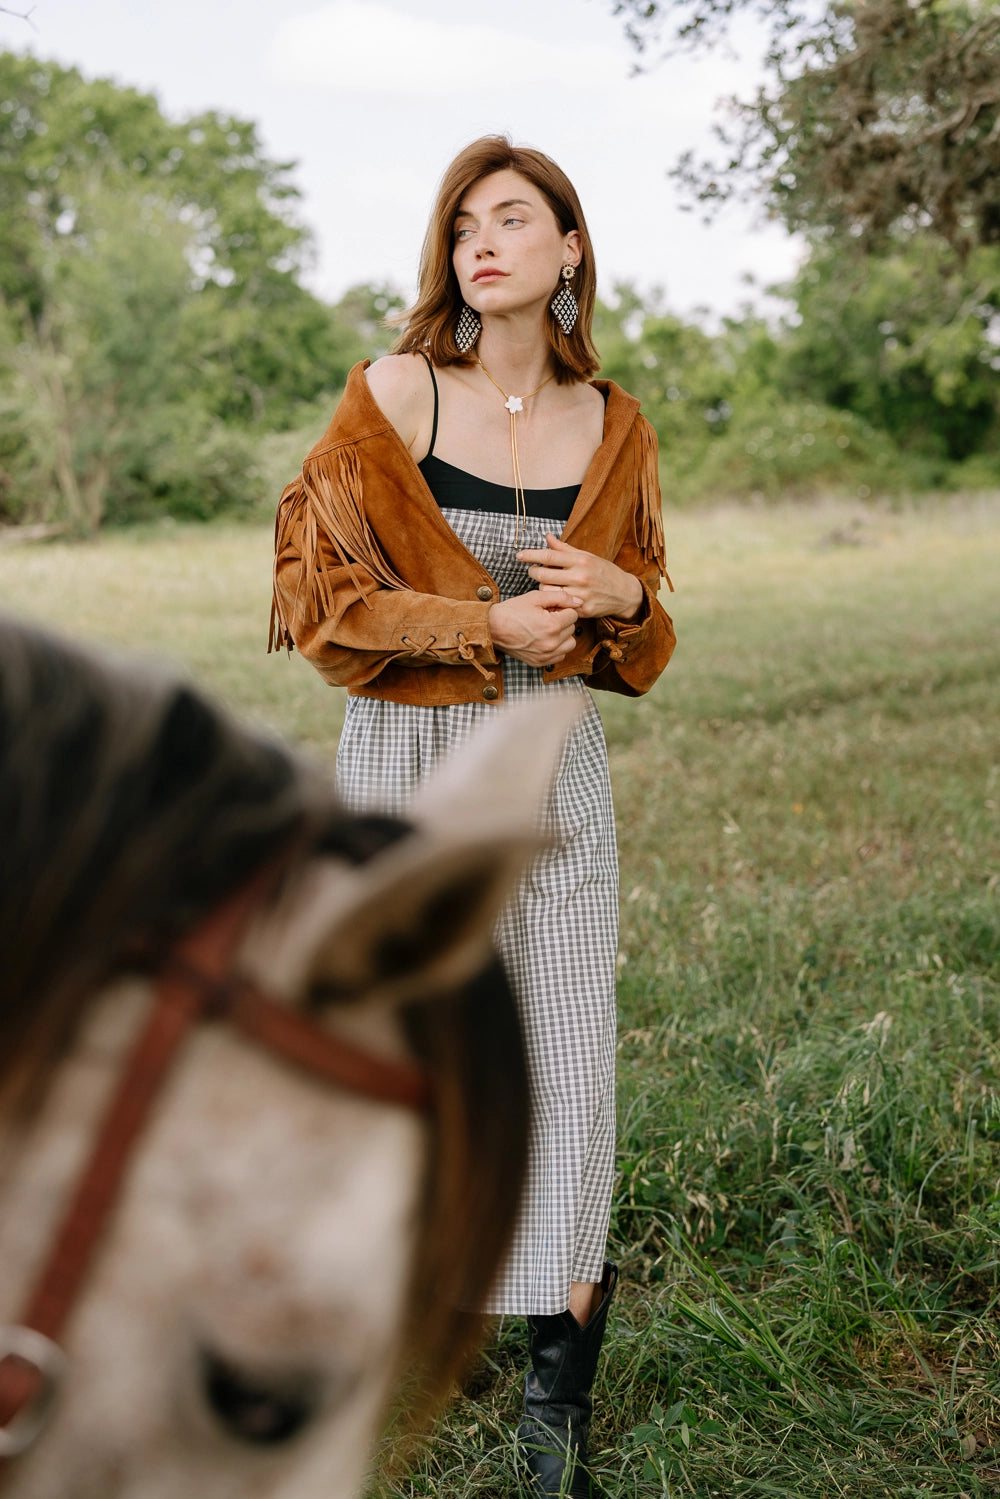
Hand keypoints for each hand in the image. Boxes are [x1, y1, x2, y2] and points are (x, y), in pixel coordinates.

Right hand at [488, 589, 578, 666]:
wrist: (492, 628)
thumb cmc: (512, 611)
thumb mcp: (536, 597)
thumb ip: (560, 597)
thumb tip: (579, 601)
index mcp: (552, 625)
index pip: (573, 615)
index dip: (563, 608)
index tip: (551, 608)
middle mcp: (551, 643)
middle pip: (572, 628)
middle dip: (563, 621)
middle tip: (547, 616)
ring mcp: (546, 655)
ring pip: (570, 643)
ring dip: (563, 635)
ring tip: (549, 629)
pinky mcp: (540, 663)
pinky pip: (560, 655)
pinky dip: (557, 648)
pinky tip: (545, 639)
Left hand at [516, 535, 643, 619]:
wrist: (624, 593)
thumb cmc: (603, 572)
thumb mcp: (586, 556)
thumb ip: (564, 549)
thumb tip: (547, 537)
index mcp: (580, 560)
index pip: (549, 556)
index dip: (531, 555)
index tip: (519, 555)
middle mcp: (580, 576)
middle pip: (543, 575)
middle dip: (534, 573)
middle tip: (534, 571)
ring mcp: (581, 594)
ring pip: (548, 592)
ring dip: (542, 588)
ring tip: (547, 585)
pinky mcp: (582, 608)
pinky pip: (559, 605)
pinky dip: (553, 601)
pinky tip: (555, 597)